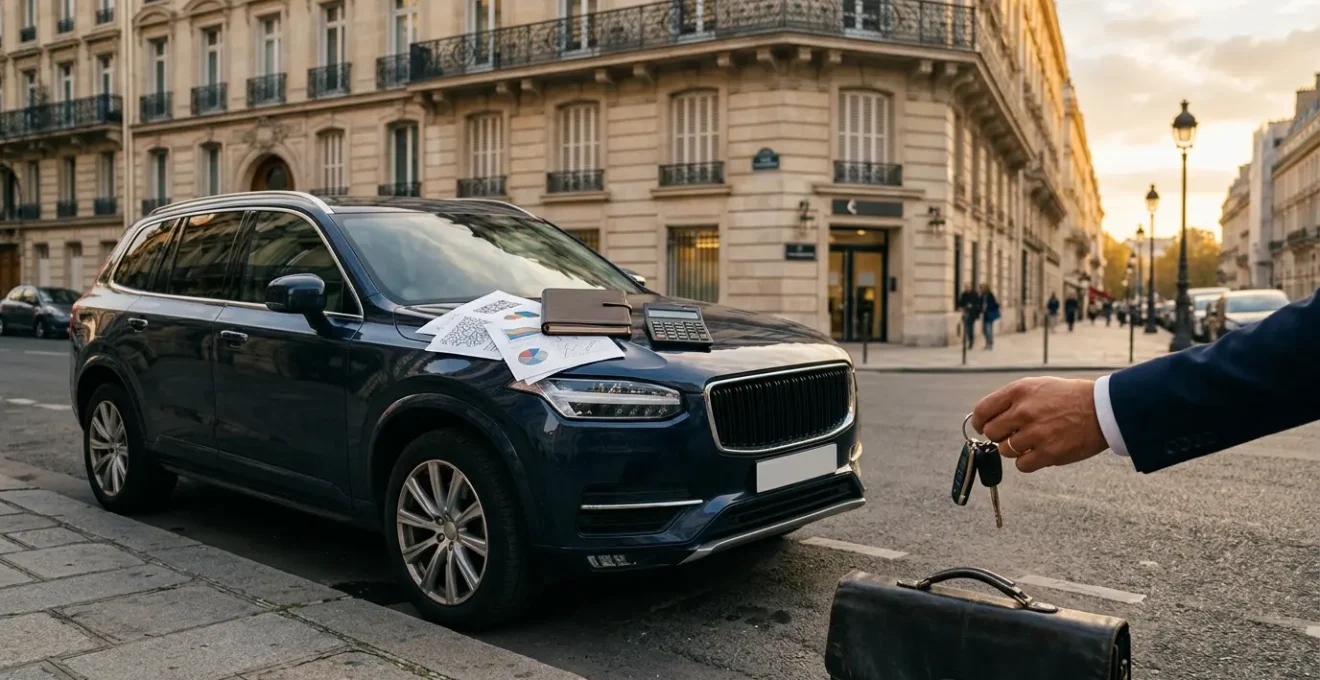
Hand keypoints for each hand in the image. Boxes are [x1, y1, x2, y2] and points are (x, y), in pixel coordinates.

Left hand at [970, 377, 1108, 472]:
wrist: (1104, 409)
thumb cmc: (1069, 397)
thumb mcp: (1037, 386)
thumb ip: (1011, 400)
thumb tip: (985, 419)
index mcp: (1019, 391)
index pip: (982, 411)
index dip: (979, 422)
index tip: (982, 427)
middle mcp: (1024, 411)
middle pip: (991, 432)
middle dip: (999, 435)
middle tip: (1013, 434)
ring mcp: (1036, 433)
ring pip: (1005, 450)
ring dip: (1015, 449)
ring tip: (1033, 441)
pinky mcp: (1049, 453)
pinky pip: (1022, 465)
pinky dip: (1027, 462)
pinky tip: (1040, 452)